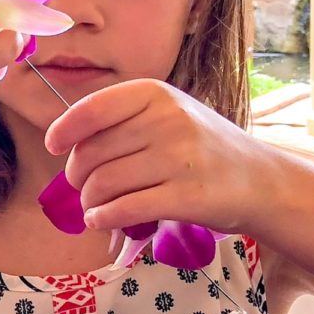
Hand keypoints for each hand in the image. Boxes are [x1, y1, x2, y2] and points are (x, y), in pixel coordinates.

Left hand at [43, 79, 266, 234]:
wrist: (260, 180)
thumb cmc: (203, 148)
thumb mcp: (169, 114)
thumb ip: (123, 121)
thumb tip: (64, 144)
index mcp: (157, 93)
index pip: (92, 110)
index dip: (64, 130)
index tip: (54, 146)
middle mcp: (167, 121)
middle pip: (92, 153)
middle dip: (78, 176)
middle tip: (84, 187)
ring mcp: (178, 159)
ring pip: (103, 183)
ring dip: (90, 201)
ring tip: (95, 206)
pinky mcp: (186, 197)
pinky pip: (124, 209)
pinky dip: (104, 218)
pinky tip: (102, 219)